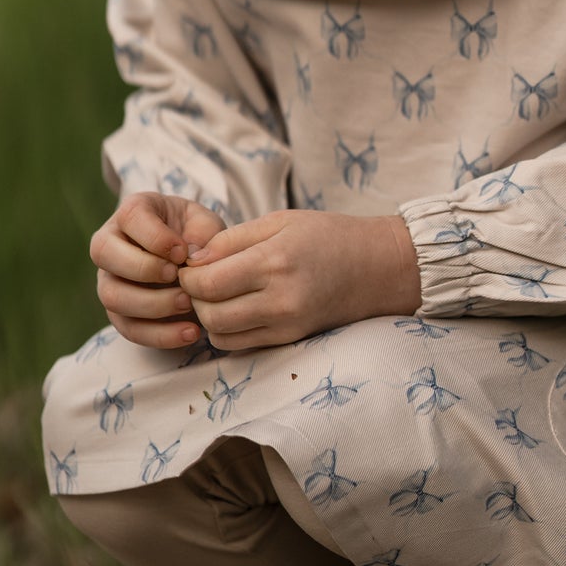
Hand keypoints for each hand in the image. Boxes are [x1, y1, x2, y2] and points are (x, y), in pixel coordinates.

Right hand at [90, 192, 225, 348]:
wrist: (195, 262)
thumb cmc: (197, 235)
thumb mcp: (206, 224)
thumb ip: (203, 234)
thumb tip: (191, 258)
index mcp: (133, 213)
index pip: (130, 218)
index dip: (156, 237)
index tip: (183, 252)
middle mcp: (110, 244)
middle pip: (104, 253)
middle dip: (144, 268)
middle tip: (179, 277)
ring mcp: (109, 280)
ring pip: (112, 296)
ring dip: (152, 305)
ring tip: (189, 304)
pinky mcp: (120, 313)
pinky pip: (129, 329)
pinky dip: (160, 335)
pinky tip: (191, 332)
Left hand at [175, 210, 421, 351]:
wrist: (377, 267)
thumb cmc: (327, 235)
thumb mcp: (279, 220)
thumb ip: (231, 239)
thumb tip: (192, 259)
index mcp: (275, 261)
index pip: (208, 282)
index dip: (188, 275)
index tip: (190, 263)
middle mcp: (280, 299)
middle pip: (210, 313)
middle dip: (194, 298)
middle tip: (199, 280)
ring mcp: (287, 324)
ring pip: (221, 335)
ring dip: (208, 317)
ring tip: (217, 296)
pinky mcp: (291, 339)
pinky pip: (242, 345)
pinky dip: (228, 331)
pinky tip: (236, 309)